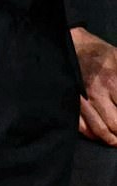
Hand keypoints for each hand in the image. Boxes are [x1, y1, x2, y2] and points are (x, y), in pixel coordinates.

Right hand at [71, 27, 116, 144]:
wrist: (74, 45)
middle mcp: (97, 93)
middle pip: (115, 125)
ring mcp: (82, 99)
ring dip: (112, 139)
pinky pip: (81, 126)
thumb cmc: (102, 54)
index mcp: (113, 81)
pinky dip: (92, 135)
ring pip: (99, 130)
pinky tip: (101, 136)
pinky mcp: (72, 102)